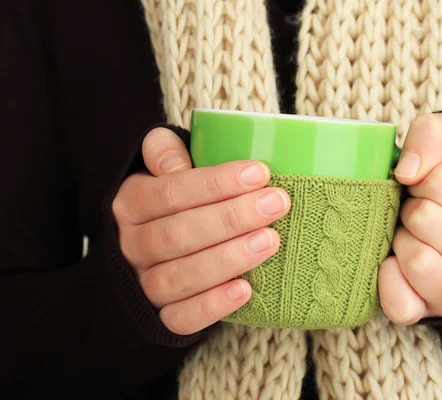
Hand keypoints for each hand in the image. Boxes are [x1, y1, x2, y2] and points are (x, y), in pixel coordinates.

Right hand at [112, 128, 289, 334]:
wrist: (154, 260)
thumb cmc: (175, 208)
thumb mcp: (165, 174)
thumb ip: (165, 156)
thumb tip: (170, 152)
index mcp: (132, 204)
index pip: (170, 192)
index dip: (215, 183)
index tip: (259, 173)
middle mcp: (132, 246)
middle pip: (178, 234)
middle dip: (231, 218)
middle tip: (275, 204)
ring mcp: (144, 285)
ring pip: (179, 276)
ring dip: (228, 259)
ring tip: (270, 241)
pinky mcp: (160, 318)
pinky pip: (181, 319)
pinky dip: (213, 305)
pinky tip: (246, 290)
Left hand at [379, 113, 441, 324]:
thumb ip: (432, 137)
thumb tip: (407, 172)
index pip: (440, 184)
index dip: (423, 180)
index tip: (429, 190)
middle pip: (423, 219)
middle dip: (411, 209)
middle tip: (418, 215)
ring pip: (415, 258)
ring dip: (401, 241)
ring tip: (412, 238)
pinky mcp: (429, 315)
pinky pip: (398, 300)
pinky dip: (387, 277)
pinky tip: (397, 263)